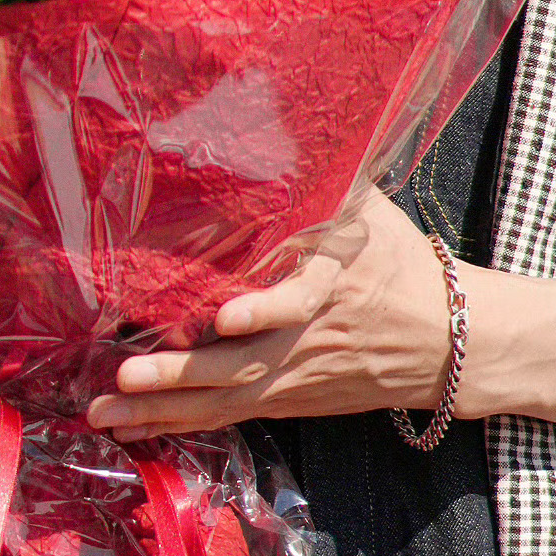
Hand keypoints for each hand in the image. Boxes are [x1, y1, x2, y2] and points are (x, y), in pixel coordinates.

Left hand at [84, 188, 454, 437]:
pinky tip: (132, 427)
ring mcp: (296, 377)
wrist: (450, 344)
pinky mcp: (289, 401)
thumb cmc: (404, 267)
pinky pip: (229, 416)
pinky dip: (180, 424)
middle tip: (126, 372)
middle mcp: (309, 338)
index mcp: (336, 283)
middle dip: (182, 372)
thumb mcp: (375, 215)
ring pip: (226, 398)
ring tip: (105, 410)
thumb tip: (281, 127)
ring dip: (164, 407)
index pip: (302, 300)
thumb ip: (326, 181)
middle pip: (243, 363)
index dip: (264, 310)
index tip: (225, 316)